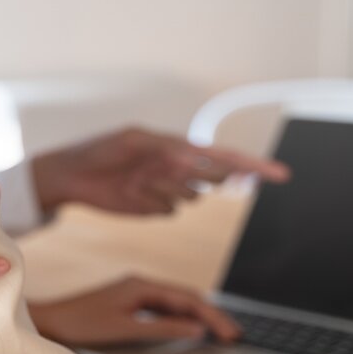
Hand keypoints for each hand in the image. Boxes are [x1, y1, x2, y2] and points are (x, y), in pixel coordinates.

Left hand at [28, 276, 239, 346]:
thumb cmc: (81, 324)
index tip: (231, 333)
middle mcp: (140, 283)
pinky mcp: (128, 300)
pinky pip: (162, 306)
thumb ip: (162, 328)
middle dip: (212, 315)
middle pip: (186, 297)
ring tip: (218, 332)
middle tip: (233, 334)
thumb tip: (196, 328)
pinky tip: (188, 327)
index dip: (213, 316)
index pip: (188, 299)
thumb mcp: (125, 329)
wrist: (50, 320)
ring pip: (175, 301)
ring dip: (197, 316)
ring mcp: (134, 290)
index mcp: (141, 285)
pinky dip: (180, 317)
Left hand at [32, 127, 289, 214]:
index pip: (224, 155)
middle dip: (207, 176)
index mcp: (178, 146)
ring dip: (168, 189)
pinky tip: (131, 194)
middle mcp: (179, 167)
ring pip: (191, 198)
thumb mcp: (133, 141)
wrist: (73, 176)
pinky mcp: (155, 208)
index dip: (253, 166)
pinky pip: (170, 212)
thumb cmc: (101, 150)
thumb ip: (166, 149)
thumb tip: (194, 157)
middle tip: (173, 169)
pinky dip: (154, 204)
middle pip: (215, 177)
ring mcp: (169, 189)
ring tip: (136, 179)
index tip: (279, 174)